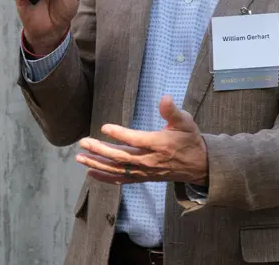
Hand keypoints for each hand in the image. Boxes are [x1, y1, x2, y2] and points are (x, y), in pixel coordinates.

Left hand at [76, 95, 207, 185]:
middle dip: (100, 150)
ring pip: (117, 170)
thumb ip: (173, 111)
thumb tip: (165, 98)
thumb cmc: (190, 139)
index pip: (136, 140)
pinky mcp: (142, 178)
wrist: (198, 165)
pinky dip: (105, 177)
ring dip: (97, 164)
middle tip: (83, 142)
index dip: (120, 134)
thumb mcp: (186, 121)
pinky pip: (121, 180)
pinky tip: (91, 172)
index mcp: (159, 144)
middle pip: (121, 157)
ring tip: (80, 157)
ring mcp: (145, 172)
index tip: (104, 127)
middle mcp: (149, 161)